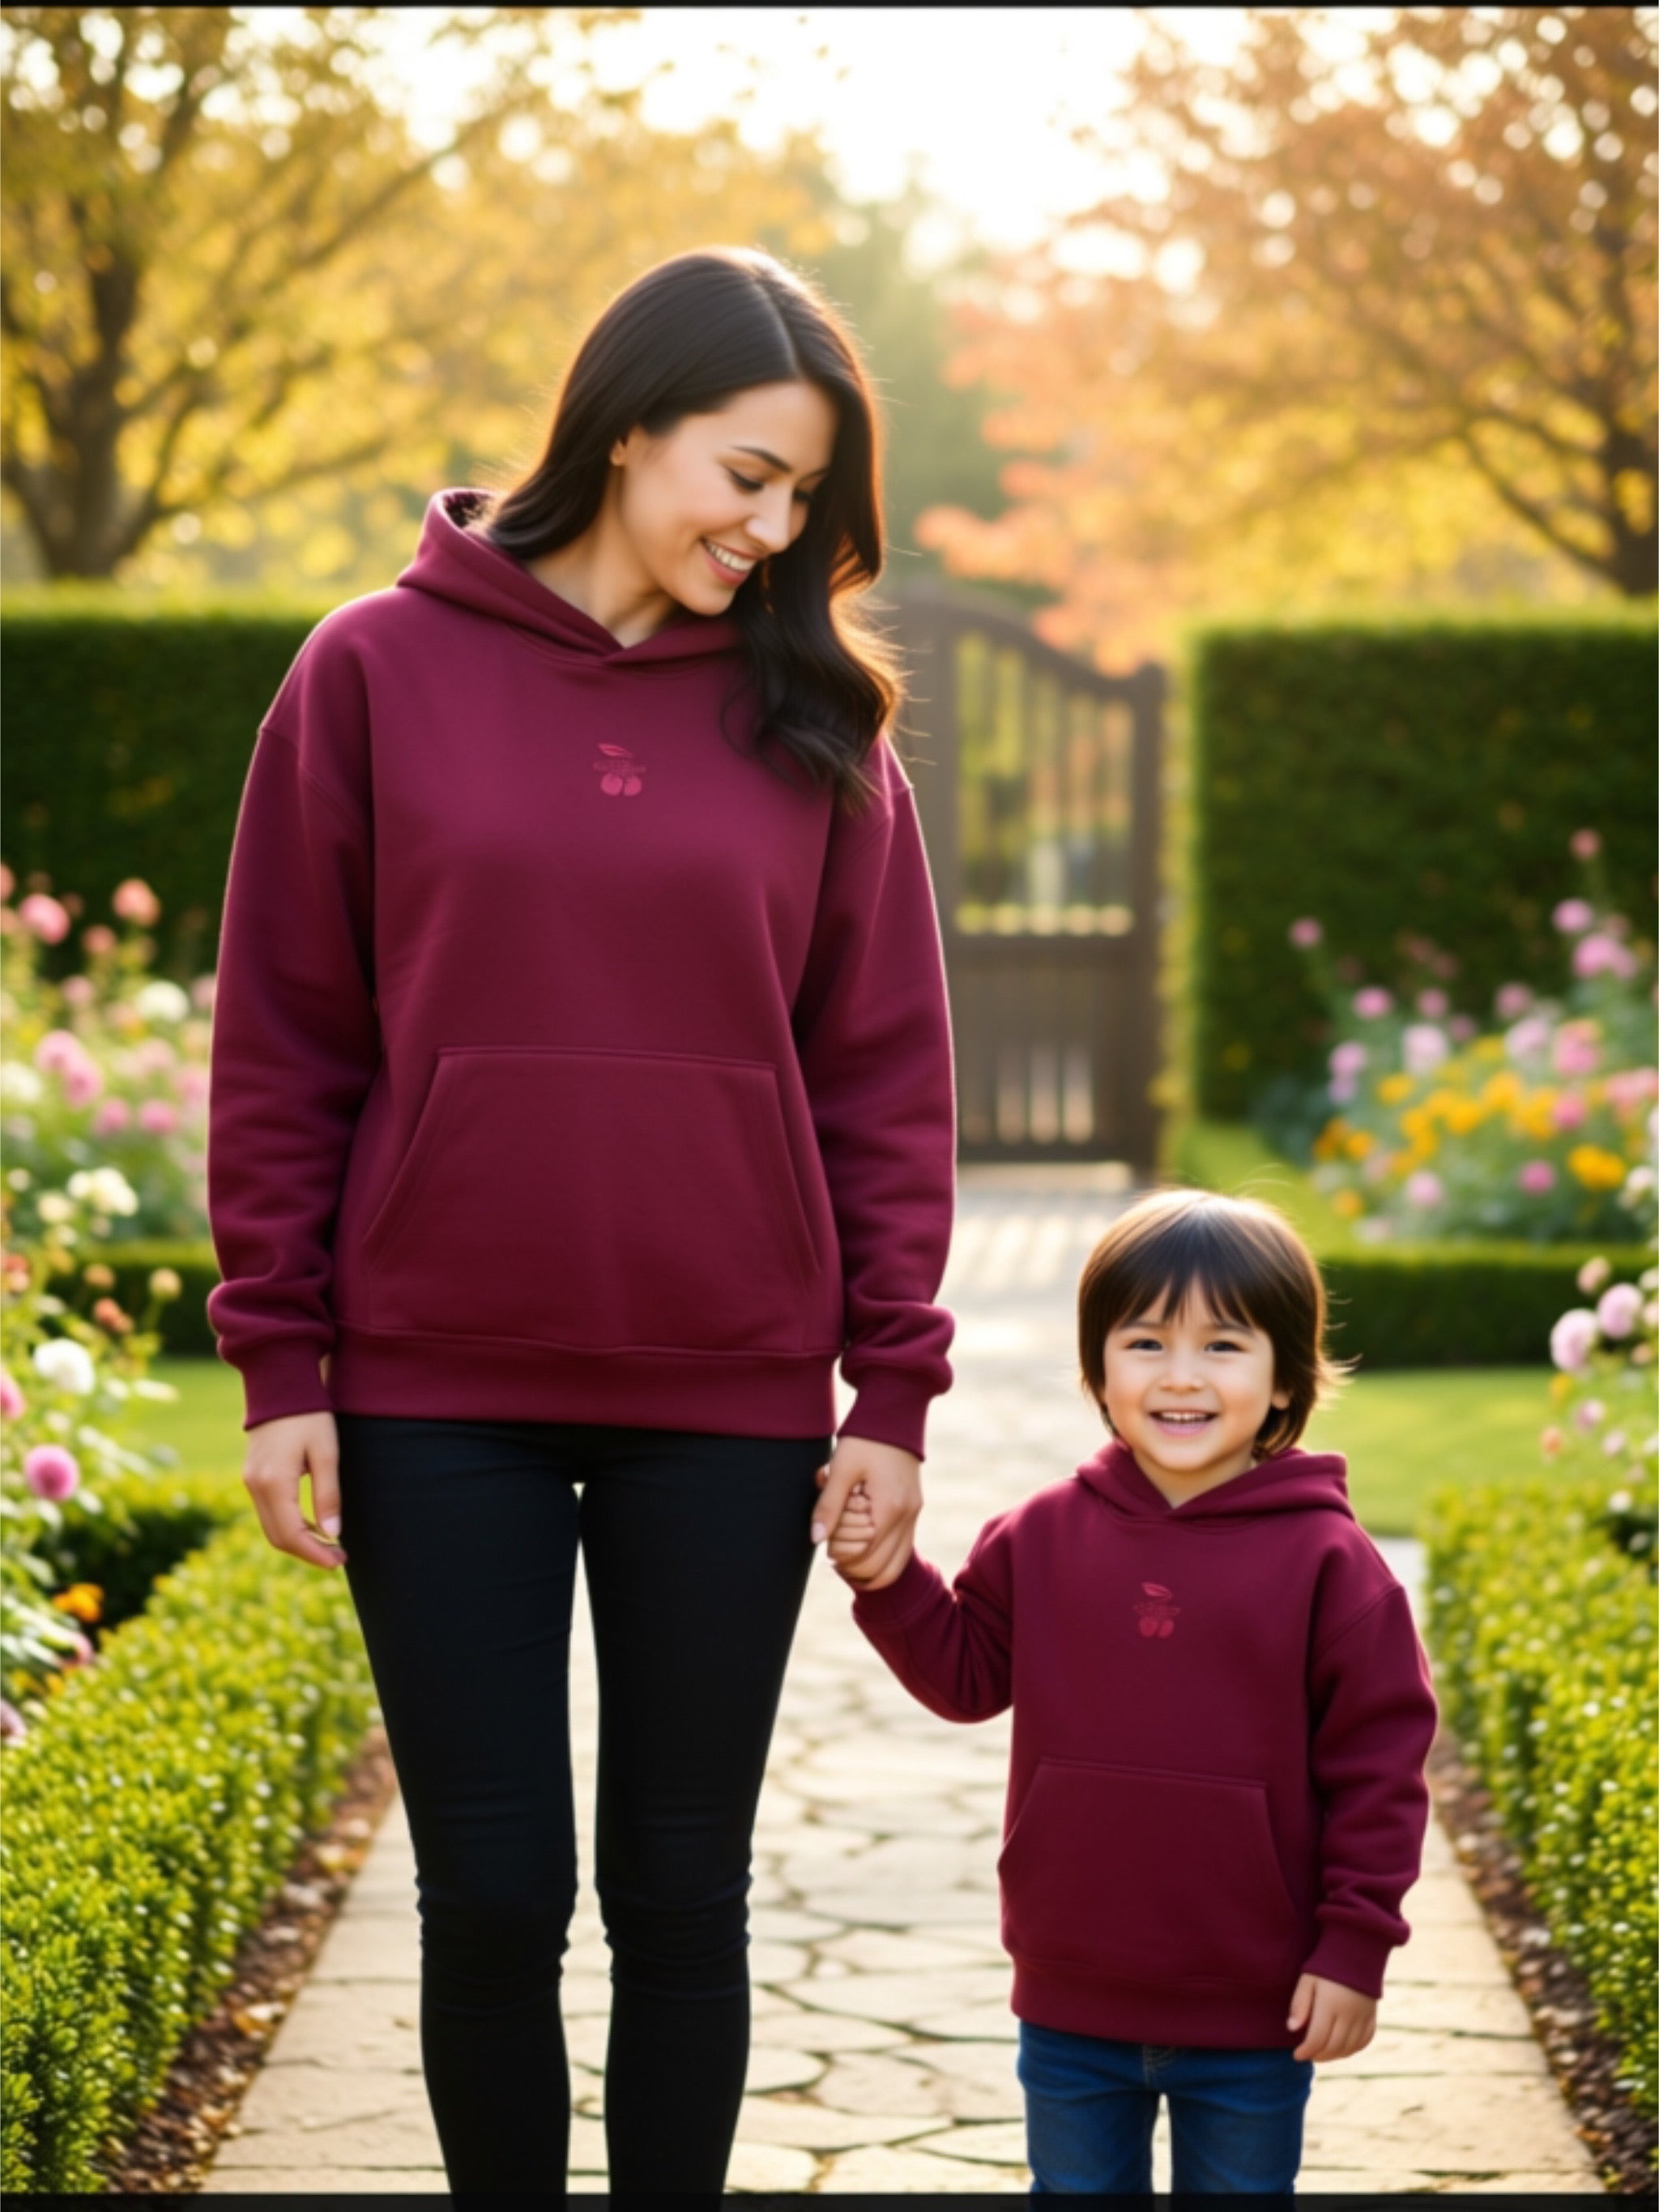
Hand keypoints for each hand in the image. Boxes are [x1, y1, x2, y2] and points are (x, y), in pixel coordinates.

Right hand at [241, 1350, 346, 1572]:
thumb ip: (328, 1494)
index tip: (338, 1562)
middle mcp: (255, 1486)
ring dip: (299, 1541)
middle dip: (308, 1552)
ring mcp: (251, 1482)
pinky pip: (270, 1512)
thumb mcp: (326, 1453)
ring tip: (330, 1545)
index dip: (314, 1554)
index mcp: (273, 1482)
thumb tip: (333, 1534)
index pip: (291, 1534)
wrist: (280, 1385)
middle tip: (338, 1558)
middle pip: (278, 1537)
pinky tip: (314, 1526)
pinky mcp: (254, 1476)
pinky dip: (290, 1525)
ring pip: (272, 1527)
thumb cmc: (309, 1415)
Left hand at [811, 1434, 919, 1588]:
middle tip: (833, 1555)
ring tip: (846, 1558)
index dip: (841, 1558)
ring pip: (897, 1565)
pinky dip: (883, 1556)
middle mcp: (907, 1516)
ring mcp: (914, 1515)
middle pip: (882, 1568)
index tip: (825, 1547)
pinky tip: (861, 1545)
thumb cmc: (864, 1439)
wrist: (894, 1414)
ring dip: (871, 1568)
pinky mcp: (914, 1510)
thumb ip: (828, 1505)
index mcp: (890, 1508)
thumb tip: (815, 1539)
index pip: (865, 1556)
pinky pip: (902, 1548)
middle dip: (855, 1567)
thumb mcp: (841, 1469)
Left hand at [1286, 1971, 1376, 2060]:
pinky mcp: (1372, 2017)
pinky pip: (1364, 2041)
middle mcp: (1349, 2015)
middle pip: (1334, 2046)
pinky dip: (1352, 2050)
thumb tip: (1292, 2029)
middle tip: (1308, 2055)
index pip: (1317, 2038)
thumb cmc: (1326, 1966)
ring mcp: (1363, 2017)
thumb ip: (1299, 2004)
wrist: (1356, 1952)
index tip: (1296, 2055)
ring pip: (1349, 2048)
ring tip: (1321, 2054)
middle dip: (1319, 2055)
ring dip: (1334, 2056)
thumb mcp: (1307, 1980)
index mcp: (1330, 2005)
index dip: (1306, 2051)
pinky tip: (1341, 2049)